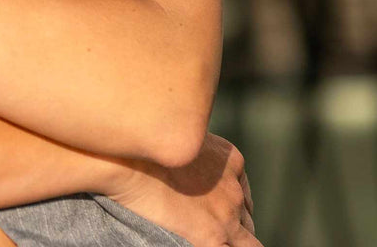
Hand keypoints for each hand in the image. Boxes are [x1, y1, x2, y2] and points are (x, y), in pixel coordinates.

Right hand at [102, 132, 257, 245]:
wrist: (129, 162)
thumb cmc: (144, 147)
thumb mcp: (181, 139)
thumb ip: (194, 153)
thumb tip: (187, 161)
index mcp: (230, 159)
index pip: (242, 190)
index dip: (230, 201)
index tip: (214, 206)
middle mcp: (234, 187)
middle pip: (244, 214)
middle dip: (231, 220)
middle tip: (207, 222)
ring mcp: (227, 213)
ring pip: (247, 241)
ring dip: (232, 241)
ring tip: (208, 234)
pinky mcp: (214, 235)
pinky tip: (209, 243)